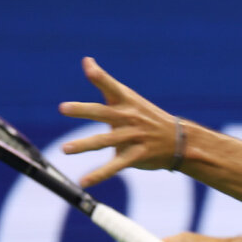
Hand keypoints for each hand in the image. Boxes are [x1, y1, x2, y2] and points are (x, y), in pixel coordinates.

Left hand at [58, 57, 180, 186]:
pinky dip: (99, 175)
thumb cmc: (146, 116)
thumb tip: (86, 60)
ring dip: (84, 144)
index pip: (110, 85)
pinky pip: (114, 166)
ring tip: (65, 149)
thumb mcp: (128, 96)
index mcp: (126, 101)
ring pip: (105, 140)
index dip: (99, 77)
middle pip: (102, 112)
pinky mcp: (136, 156)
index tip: (88, 67)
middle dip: (83, 110)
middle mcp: (128, 116)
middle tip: (63, 107)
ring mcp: (132, 136)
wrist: (178, 140)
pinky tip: (84, 181)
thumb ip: (104, 82)